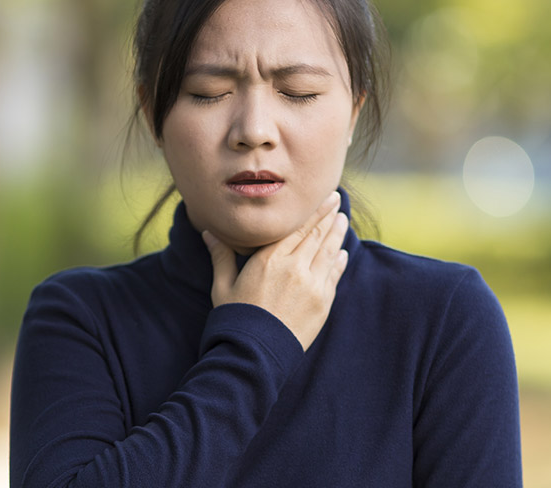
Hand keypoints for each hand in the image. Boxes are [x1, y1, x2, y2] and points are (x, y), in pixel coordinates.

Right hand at [202, 191, 349, 350]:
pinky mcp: (322, 303)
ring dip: (337, 234)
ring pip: (329, 252)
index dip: (312, 211)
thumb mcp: (222, 285)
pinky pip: (334, 275)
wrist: (253, 353)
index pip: (297, 227)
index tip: (322, 197)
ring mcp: (312, 285)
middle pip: (316, 234)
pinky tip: (342, 253)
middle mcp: (294, 268)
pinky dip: (339, 261)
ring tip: (342, 219)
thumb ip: (221, 256)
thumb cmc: (235, 318)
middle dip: (328, 215)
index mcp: (269, 259)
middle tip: (335, 200)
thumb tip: (208, 232)